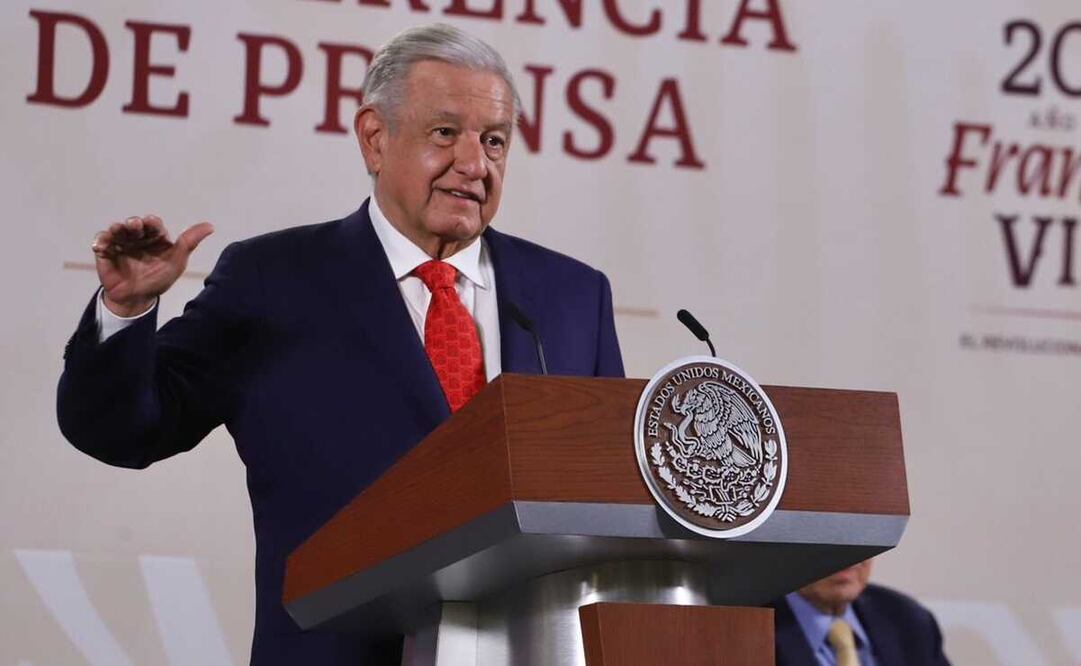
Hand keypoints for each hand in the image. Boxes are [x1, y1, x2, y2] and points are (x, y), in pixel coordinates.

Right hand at [91, 215, 213, 316]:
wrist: (137, 298)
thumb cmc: (159, 278)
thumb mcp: (176, 262)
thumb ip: (189, 243)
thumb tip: (210, 226)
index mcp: (156, 237)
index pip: (154, 225)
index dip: (152, 222)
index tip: (151, 223)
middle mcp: (138, 237)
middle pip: (135, 225)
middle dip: (134, 223)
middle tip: (135, 225)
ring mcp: (121, 243)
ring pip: (117, 230)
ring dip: (117, 228)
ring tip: (117, 230)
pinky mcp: (106, 251)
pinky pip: (101, 242)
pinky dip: (101, 241)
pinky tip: (101, 245)